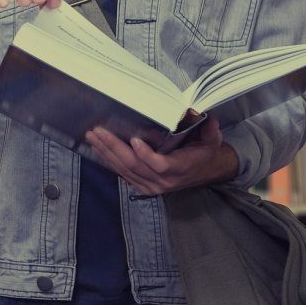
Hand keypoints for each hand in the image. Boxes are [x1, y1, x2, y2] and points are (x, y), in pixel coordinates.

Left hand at [85, 117, 238, 195]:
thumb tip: (209, 118)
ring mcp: (151, 186)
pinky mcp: (143, 186)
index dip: (146, 154)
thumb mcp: (212, 141)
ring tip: (93, 137)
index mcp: (180, 168)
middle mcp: (164, 181)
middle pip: (135, 166)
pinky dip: (110, 161)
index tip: (134, 140)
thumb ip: (210, 131)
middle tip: (99, 132)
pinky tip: (99, 148)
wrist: (203, 171)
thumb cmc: (204, 153)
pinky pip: (123, 174)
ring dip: (107, 153)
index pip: (160, 165)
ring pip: (125, 170)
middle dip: (114, 148)